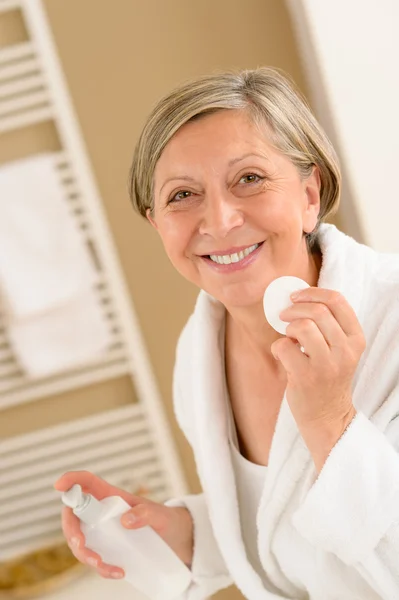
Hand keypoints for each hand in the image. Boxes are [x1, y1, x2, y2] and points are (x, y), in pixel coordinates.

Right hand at [54, 471, 193, 577]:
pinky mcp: (107, 548)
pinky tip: (117, 572)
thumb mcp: (159, 514)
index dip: (71, 480)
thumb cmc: (165, 520)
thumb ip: (145, 513)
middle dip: (72, 531)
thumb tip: (125, 521)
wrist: (176, 539)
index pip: (86, 482)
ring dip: (84, 555)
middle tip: (81, 546)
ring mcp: (102, 530)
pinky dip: (99, 567)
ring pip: (79, 540)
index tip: (59, 486)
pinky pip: (93, 557)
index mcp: (111, 495)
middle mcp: (102, 511)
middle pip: (74, 516)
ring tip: (103, 566)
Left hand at [271, 288, 365, 470]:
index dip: (312, 293)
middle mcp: (345, 351)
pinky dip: (278, 347)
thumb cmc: (328, 376)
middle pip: (318, 311)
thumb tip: (298, 298)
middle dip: (295, 309)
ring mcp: (326, 365)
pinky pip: (283, 347)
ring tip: (289, 339)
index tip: (295, 296)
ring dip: (288, 328)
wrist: (327, 415)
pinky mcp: (306, 377)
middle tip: (284, 315)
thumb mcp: (339, 349)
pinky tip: (284, 357)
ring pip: (302, 327)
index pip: (337, 301)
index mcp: (355, 339)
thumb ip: (327, 325)